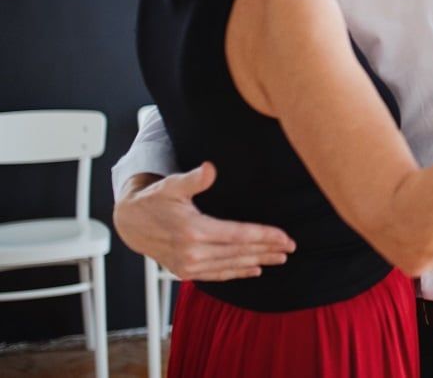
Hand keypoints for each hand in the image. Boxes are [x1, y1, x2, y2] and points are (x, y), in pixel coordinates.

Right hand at [113, 163, 294, 280]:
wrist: (129, 223)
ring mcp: (187, 265)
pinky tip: (254, 270)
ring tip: (279, 259)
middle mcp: (191, 252)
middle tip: (291, 248)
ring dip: (257, 262)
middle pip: (239, 252)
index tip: (285, 238)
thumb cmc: (155, 199)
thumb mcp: (172, 185)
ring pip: (230, 265)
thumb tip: (210, 169)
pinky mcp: (184, 272)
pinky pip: (216, 275)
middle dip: (267, 250)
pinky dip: (236, 273)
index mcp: (193, 230)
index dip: (264, 237)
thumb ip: (194, 179)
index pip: (238, 235)